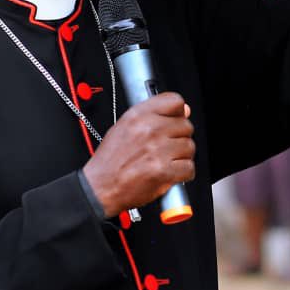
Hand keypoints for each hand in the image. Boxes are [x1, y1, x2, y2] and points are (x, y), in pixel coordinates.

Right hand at [82, 93, 194, 218]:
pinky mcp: (164, 171)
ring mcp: (157, 150)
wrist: (100, 187)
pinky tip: (169, 174)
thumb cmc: (110, 161)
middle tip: (166, 148)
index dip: (178, 112)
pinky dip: (183, 174)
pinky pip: (189, 168)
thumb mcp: (124, 127)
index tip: (174, 121)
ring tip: (165, 162)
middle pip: (186, 126)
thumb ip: (153, 116)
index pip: (175, 101)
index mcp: (138, 116)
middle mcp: (149, 130)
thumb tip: (184, 111)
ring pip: (190, 147)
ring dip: (182, 157)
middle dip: (179, 138)